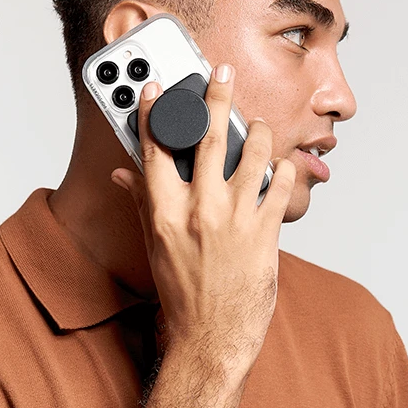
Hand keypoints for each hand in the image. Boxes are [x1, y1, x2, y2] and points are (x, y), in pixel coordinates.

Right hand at [110, 63, 295, 383]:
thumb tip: (123, 174)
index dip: (153, 111)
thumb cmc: (182, 291)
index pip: (155, 149)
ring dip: (259, 131)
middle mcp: (200, 210)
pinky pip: (281, 184)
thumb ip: (144, 202)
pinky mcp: (266, 232)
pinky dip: (284, 167)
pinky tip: (280, 166)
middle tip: (222, 72)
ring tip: (259, 126)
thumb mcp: (155, 246)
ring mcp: (236, 219)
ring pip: (254, 152)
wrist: (212, 336)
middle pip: (208, 137)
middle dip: (216, 96)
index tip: (155, 86)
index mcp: (166, 212)